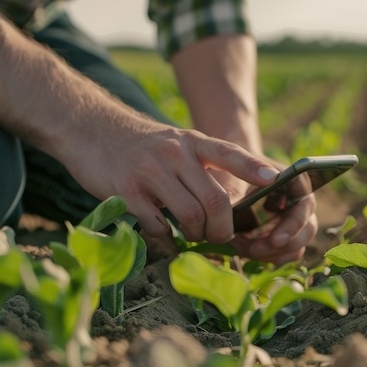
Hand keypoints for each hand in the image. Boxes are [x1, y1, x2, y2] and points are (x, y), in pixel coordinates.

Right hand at [62, 122, 279, 243]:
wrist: (92, 129)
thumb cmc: (144, 145)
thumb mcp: (177, 143)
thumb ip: (202, 166)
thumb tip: (231, 205)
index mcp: (193, 142)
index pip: (230, 153)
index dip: (253, 168)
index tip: (274, 180)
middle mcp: (175, 153)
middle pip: (215, 199)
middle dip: (223, 227)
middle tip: (219, 237)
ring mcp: (150, 171)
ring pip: (190, 215)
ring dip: (196, 234)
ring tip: (192, 235)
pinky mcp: (126, 189)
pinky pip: (157, 224)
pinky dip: (165, 236)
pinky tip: (162, 230)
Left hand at [218, 158, 318, 264]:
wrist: (228, 170)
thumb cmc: (233, 164)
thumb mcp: (233, 170)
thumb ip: (240, 184)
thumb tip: (249, 199)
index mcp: (295, 181)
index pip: (305, 205)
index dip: (294, 224)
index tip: (275, 239)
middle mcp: (299, 202)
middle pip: (306, 230)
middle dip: (284, 245)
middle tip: (256, 250)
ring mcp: (291, 220)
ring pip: (296, 245)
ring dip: (274, 253)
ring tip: (245, 249)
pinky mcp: (280, 234)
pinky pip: (283, 252)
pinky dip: (267, 256)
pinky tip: (245, 250)